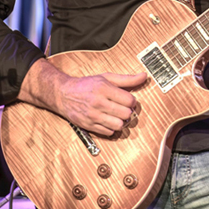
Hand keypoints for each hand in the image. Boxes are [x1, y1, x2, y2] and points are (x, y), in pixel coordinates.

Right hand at [19, 59, 147, 136]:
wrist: (64, 94)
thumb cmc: (87, 85)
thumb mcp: (106, 77)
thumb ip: (127, 79)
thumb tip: (144, 76)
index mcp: (104, 88)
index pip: (129, 100)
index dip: (132, 101)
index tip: (129, 100)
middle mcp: (98, 102)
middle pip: (126, 114)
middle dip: (128, 111)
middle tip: (124, 108)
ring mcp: (93, 115)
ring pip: (118, 125)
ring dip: (121, 121)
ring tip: (118, 115)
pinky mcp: (89, 125)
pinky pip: (109, 132)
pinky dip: (112, 128)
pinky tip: (109, 120)